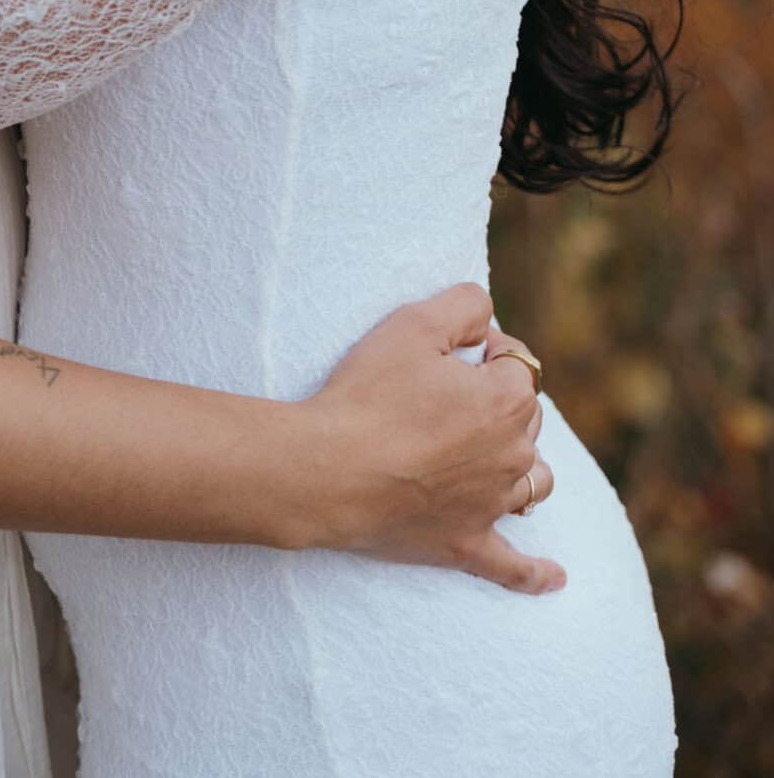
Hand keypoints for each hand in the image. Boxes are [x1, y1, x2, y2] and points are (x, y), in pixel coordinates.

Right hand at [298, 284, 561, 595]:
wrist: (330, 471)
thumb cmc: (368, 394)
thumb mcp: (413, 322)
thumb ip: (465, 305)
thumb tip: (489, 316)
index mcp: (508, 401)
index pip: (517, 362)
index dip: (484, 349)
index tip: (445, 350)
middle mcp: (514, 456)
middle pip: (526, 419)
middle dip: (496, 400)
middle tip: (441, 391)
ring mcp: (492, 506)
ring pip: (533, 482)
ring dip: (523, 465)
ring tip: (494, 454)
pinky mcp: (467, 545)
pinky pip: (513, 567)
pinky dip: (536, 573)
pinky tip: (555, 578)